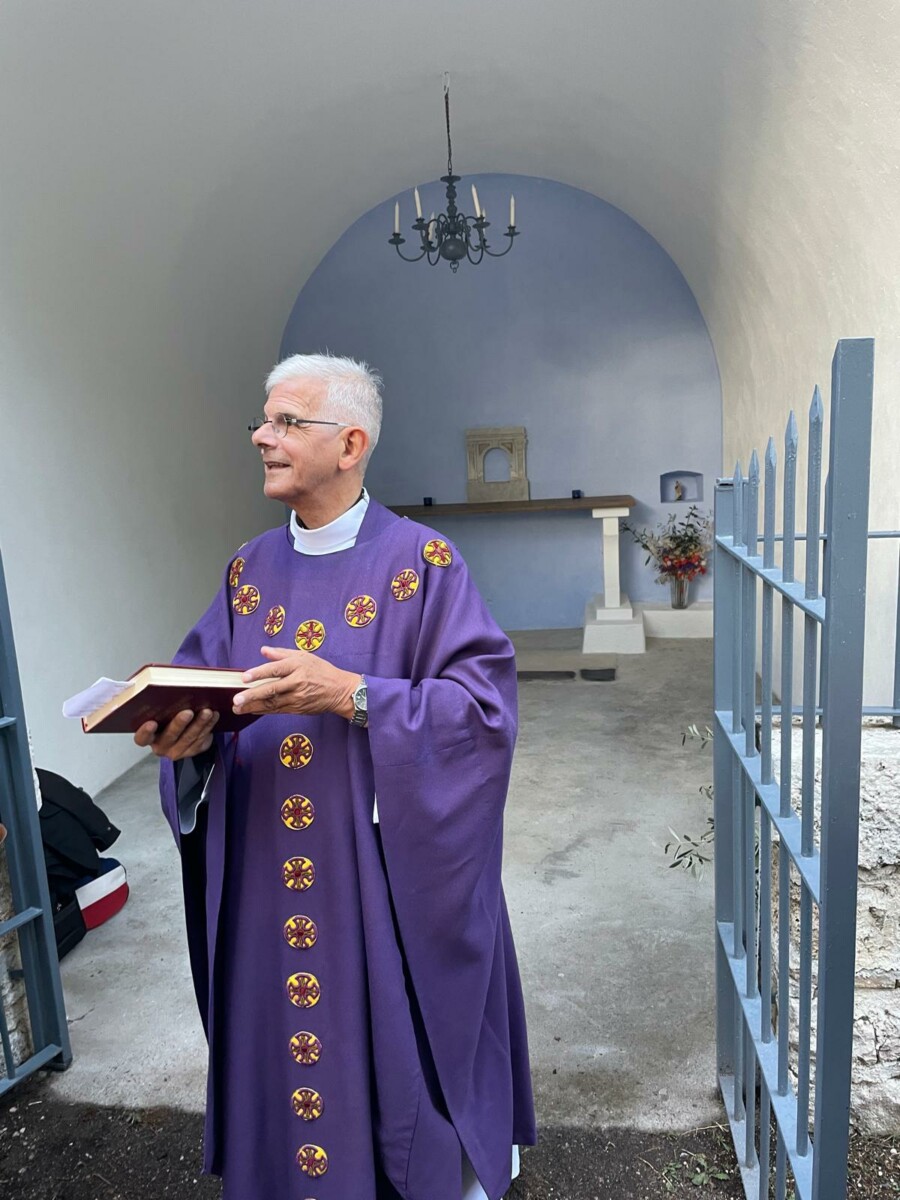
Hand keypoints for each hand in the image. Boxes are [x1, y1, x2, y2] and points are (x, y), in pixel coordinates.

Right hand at [133, 709, 218, 760]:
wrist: (180, 729)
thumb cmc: (167, 715)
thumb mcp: (160, 710)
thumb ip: (160, 704)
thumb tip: (169, 686)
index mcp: (148, 736)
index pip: (142, 737)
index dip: (145, 731)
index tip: (151, 723)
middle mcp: (161, 746)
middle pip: (169, 737)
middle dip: (179, 724)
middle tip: (188, 712)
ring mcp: (178, 751)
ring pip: (189, 738)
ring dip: (199, 724)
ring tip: (207, 712)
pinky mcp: (193, 750)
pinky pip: (202, 739)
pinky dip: (208, 726)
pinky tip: (213, 716)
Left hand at [233, 646, 358, 719]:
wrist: (339, 691)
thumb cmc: (321, 670)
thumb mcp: (304, 656)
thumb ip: (282, 653)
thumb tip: (263, 650)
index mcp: (298, 666)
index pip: (275, 670)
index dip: (259, 673)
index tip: (244, 677)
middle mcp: (297, 682)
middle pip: (271, 690)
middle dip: (252, 695)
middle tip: (236, 699)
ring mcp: (297, 698)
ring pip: (272, 703)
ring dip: (253, 706)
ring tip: (237, 708)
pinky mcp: (297, 709)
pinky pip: (277, 710)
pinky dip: (263, 711)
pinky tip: (251, 710)